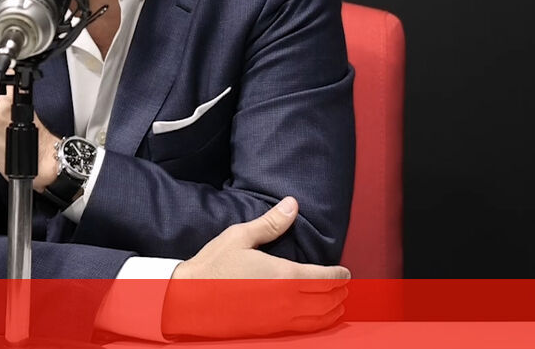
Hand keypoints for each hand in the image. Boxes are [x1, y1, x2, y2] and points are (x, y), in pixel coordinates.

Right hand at [162, 197, 349, 337]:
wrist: (189, 299)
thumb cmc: (213, 266)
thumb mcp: (240, 236)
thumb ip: (270, 223)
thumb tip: (292, 204)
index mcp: (283, 274)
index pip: (323, 276)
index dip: (338, 274)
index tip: (345, 272)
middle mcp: (287, 299)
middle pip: (325, 298)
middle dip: (339, 291)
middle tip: (345, 286)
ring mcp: (279, 319)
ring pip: (318, 317)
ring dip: (332, 309)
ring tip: (338, 304)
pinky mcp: (269, 330)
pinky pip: (304, 329)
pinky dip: (318, 324)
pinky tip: (317, 320)